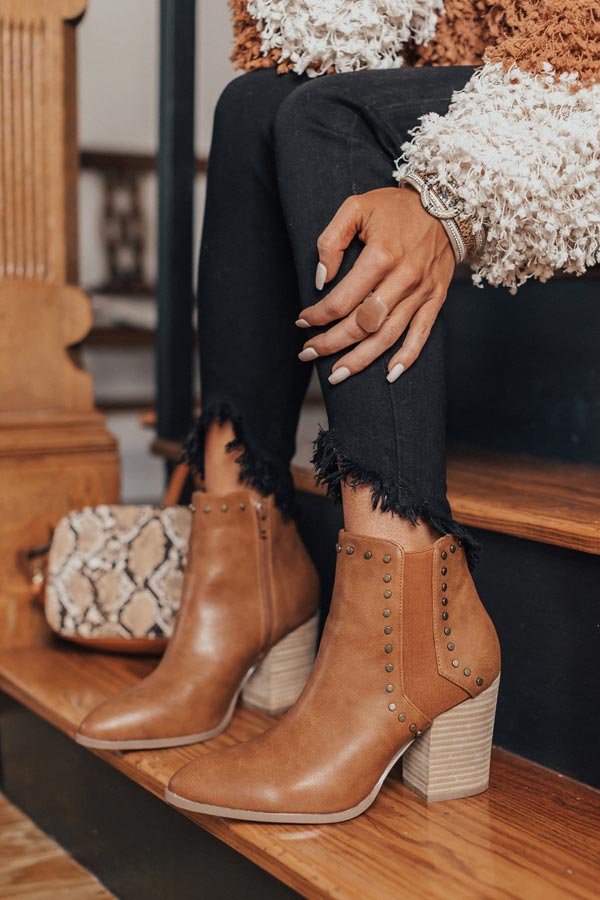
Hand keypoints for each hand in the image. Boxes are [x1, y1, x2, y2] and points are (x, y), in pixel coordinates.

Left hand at [296, 187, 454, 383]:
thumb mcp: (356, 207)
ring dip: (361, 359)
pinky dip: (407, 357)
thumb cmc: (394, 207)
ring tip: (337, 375)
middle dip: (331, 343)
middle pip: (362, 323)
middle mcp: (403, 278)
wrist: (447, 202)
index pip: (342, 299)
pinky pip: (422, 334)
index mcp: (381, 256)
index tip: (302, 321)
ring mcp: (421, 292)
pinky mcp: (435, 298)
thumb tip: (322, 279)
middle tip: (308, 353)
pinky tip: (389, 374)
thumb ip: (332, 240)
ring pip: (388, 335)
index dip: (318, 315)